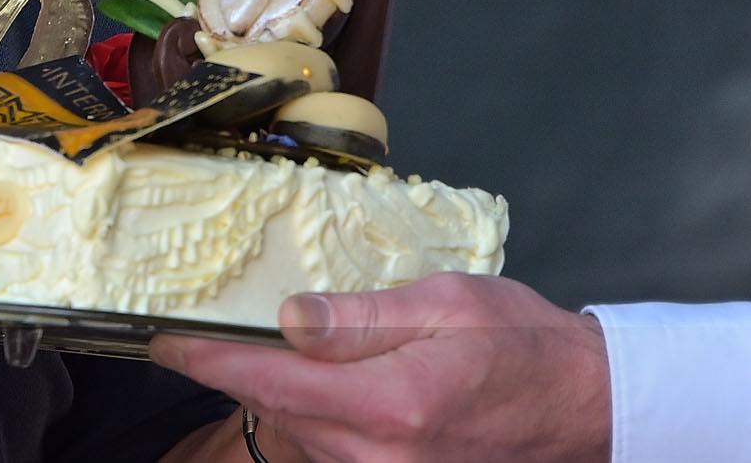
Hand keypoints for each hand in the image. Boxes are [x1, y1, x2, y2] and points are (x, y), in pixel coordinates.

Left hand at [150, 273, 610, 462]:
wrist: (586, 406)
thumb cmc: (519, 342)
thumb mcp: (443, 302)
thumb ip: (360, 316)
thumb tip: (289, 318)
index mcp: (391, 402)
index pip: (271, 378)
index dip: (208, 359)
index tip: (164, 340)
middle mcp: (384, 454)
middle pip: (277, 410)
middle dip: (237, 371)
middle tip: (205, 332)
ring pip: (300, 435)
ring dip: (277, 396)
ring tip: (267, 352)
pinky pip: (332, 454)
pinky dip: (313, 421)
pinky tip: (320, 390)